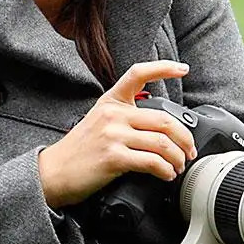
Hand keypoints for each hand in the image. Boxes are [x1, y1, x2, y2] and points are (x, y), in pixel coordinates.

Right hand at [38, 60, 196, 207]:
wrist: (54, 172)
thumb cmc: (79, 151)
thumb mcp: (99, 122)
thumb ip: (125, 117)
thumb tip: (160, 129)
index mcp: (111, 102)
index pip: (138, 74)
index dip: (163, 68)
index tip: (183, 69)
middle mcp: (113, 115)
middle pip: (164, 120)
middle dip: (185, 139)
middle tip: (190, 152)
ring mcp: (113, 135)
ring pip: (162, 143)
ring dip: (178, 158)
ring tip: (179, 166)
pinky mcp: (114, 157)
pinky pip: (152, 162)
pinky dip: (166, 171)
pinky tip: (166, 175)